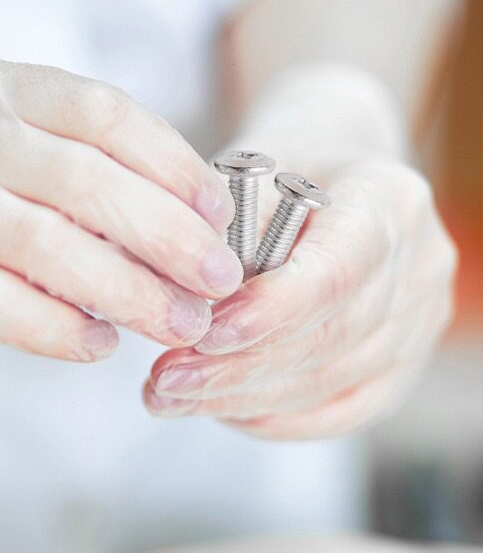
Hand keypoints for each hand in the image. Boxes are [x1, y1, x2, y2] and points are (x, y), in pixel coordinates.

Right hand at [0, 53, 241, 385]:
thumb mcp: (14, 179)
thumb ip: (85, 184)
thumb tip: (198, 228)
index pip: (96, 109)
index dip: (170, 162)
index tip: (217, 215)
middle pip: (81, 178)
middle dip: (166, 236)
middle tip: (219, 282)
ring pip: (45, 244)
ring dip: (130, 291)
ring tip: (180, 323)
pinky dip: (60, 329)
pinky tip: (100, 347)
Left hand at [144, 156, 455, 438]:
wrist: (330, 180)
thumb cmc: (281, 171)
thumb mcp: (246, 172)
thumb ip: (226, 236)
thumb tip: (187, 311)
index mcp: (387, 199)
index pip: (334, 274)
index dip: (268, 314)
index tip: (203, 335)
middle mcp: (419, 264)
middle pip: (331, 337)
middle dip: (238, 369)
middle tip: (167, 381)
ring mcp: (420, 320)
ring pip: (329, 383)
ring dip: (242, 399)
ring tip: (172, 397)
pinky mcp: (403, 363)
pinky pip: (340, 410)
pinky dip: (274, 417)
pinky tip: (219, 409)